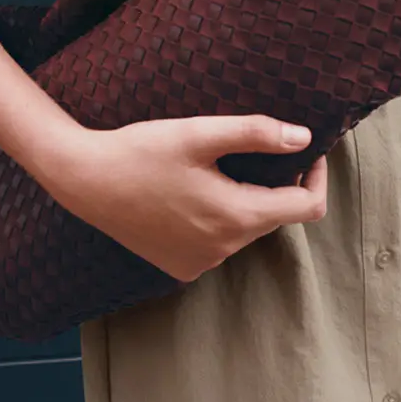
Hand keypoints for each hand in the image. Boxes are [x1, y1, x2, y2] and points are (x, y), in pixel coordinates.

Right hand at [35, 113, 328, 282]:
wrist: (84, 179)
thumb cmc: (141, 150)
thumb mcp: (199, 133)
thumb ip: (256, 133)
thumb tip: (303, 138)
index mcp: (235, 217)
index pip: (306, 208)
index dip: (316, 177)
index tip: (308, 151)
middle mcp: (223, 249)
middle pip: (274, 216)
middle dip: (276, 184)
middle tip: (258, 149)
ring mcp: (200, 264)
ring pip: (245, 230)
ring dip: (244, 201)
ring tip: (215, 169)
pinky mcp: (180, 268)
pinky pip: (218, 244)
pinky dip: (218, 220)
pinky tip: (190, 194)